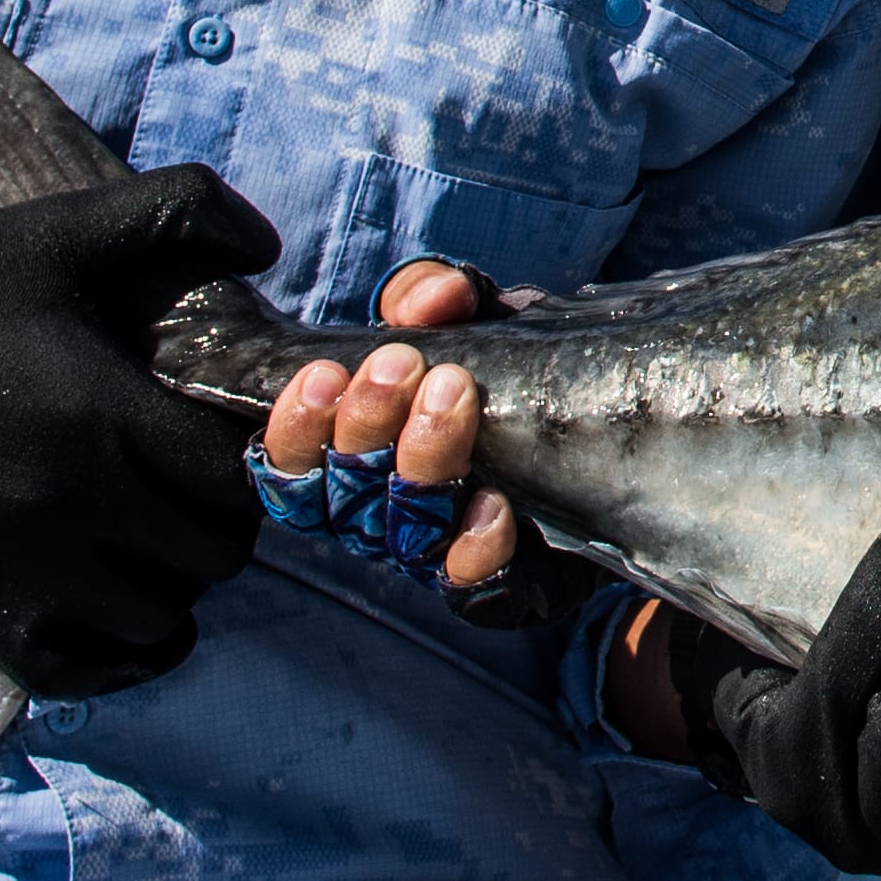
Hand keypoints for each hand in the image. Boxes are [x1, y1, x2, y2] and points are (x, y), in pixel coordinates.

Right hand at [0, 171, 276, 693]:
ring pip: (160, 615)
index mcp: (95, 410)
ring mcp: (16, 567)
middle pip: (211, 552)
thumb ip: (177, 208)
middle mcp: (62, 500)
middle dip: (217, 519)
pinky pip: (88, 668)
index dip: (244, 460)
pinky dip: (123, 647)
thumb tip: (269, 244)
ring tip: (150, 535)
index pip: (231, 477)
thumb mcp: (60, 230)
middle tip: (188, 488)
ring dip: (173, 581)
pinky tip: (123, 599)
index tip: (216, 440)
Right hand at [251, 278, 532, 614]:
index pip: (289, 463)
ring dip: (422, 459)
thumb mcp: (468, 316)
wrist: (591, 436)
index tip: (323, 373)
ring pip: (402, 533)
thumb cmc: (499, 372)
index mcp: (347, 458)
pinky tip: (494, 502)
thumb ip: (433, 296)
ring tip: (454, 392)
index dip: (295, 426)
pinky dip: (475, 546)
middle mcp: (376, 515)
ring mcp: (433, 553)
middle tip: (402, 362)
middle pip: (343, 493)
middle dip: (367, 422)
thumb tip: (435, 296)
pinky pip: (469, 584)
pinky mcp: (497, 583)